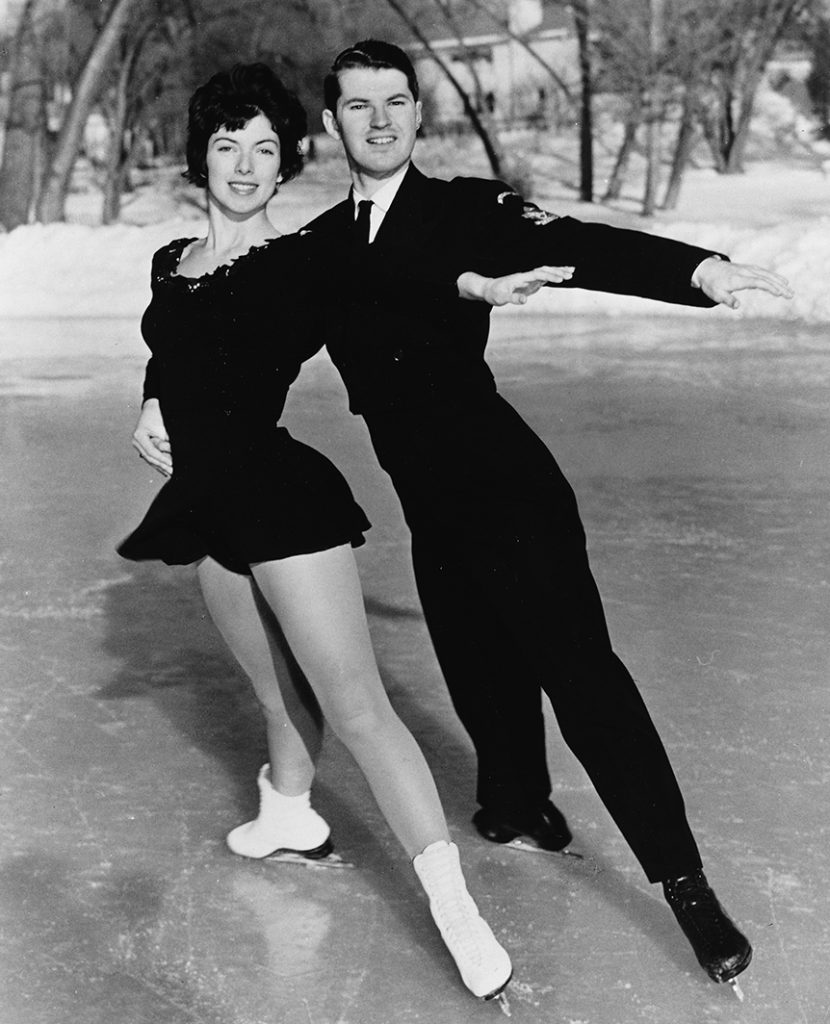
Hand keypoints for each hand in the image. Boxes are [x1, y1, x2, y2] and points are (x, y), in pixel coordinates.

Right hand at [132, 398, 171, 476]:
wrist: (153, 408)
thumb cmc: (158, 415)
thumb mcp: (163, 428)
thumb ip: (165, 442)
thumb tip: (172, 453)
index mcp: (139, 436)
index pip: (151, 452)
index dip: (162, 459)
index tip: (171, 463)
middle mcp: (136, 442)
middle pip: (150, 458)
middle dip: (162, 465)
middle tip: (173, 472)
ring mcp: (138, 445)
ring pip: (150, 460)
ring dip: (161, 467)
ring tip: (170, 473)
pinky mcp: (143, 447)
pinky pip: (151, 457)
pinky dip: (159, 464)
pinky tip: (165, 471)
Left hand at [457, 266, 573, 305]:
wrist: (490, 289)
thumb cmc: (495, 293)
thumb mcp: (502, 298)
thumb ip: (513, 299)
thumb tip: (525, 300)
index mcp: (520, 278)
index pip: (537, 274)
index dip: (549, 276)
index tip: (560, 279)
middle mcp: (526, 276)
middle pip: (544, 270)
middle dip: (557, 272)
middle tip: (571, 274)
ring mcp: (529, 279)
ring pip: (546, 272)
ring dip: (558, 271)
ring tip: (572, 271)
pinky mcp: (530, 283)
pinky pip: (544, 277)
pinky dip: (554, 276)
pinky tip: (562, 277)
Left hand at [693, 257, 793, 309]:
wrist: (706, 269)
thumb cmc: (711, 285)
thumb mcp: (716, 295)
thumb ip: (727, 300)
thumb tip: (738, 306)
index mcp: (738, 279)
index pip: (758, 282)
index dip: (770, 287)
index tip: (780, 293)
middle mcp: (745, 272)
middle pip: (766, 278)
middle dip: (779, 286)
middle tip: (791, 294)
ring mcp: (747, 269)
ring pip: (766, 274)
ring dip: (778, 280)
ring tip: (789, 288)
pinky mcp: (748, 268)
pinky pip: (763, 272)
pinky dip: (772, 276)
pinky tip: (780, 281)